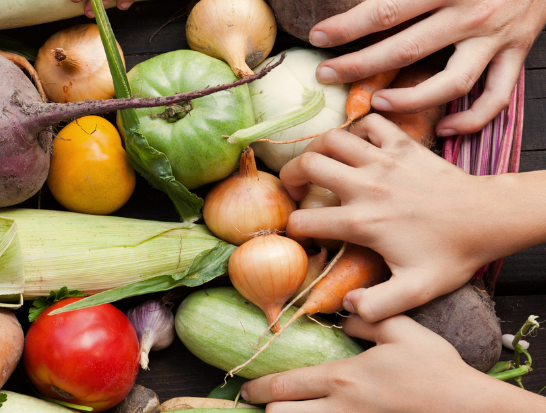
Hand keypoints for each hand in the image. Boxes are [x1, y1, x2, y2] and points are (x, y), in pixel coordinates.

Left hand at [241, 315, 545, 411]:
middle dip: (270, 410)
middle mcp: (340, 409)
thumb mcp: (403, 332)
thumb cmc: (437, 371)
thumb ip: (367, 319)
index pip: (285, 385)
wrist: (469, 409)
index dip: (260, 389)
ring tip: (287, 412)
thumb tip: (345, 313)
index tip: (247, 389)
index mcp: (343, 378)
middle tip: (264, 404)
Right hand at [279, 115, 543, 321]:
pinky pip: (370, 123)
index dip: (294, 228)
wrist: (488, 218)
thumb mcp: (416, 290)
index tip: (300, 233)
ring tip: (320, 164)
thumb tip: (347, 307)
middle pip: (307, 164)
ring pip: (332, 138)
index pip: (304, 221)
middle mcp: (366, 186)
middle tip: (297, 189)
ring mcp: (384, 161)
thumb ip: (378, 305)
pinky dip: (359, 130)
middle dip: (290, 176)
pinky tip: (359, 147)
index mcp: (362, 222)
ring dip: (318, 149)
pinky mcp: (403, 144)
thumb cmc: (452, 254)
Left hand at [309, 0, 545, 135]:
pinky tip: (444, 126)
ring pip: (451, 84)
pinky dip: (473, 118)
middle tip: (325, 76)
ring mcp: (497, 37)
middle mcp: (473, 14)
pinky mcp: (517, 50)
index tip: (317, 38)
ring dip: (410, 101)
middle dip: (359, 67)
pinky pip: (498, 96)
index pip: (386, 12)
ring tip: (376, 104)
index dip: (347, 28)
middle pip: (406, 52)